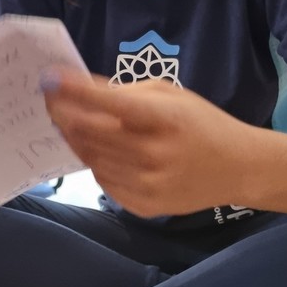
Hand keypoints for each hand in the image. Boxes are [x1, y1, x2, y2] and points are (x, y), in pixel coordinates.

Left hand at [44, 70, 247, 216]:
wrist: (237, 168)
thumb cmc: (200, 123)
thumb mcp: (172, 96)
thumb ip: (128, 92)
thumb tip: (80, 89)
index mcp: (164, 119)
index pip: (110, 103)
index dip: (75, 91)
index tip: (50, 80)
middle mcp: (155, 154)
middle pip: (90, 134)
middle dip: (64, 114)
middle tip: (52, 102)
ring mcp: (148, 184)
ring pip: (91, 159)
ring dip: (76, 139)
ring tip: (72, 124)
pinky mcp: (143, 206)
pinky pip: (103, 181)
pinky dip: (95, 163)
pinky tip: (101, 151)